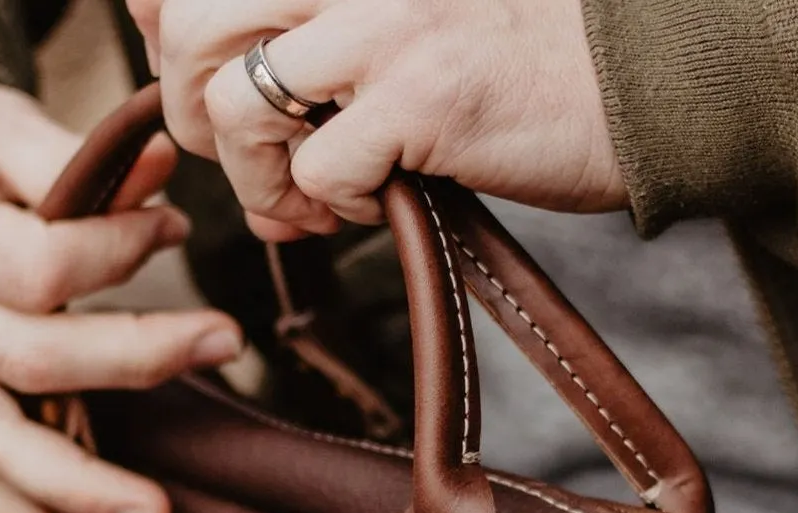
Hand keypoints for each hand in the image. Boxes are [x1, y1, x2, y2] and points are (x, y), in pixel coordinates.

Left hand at [128, 0, 625, 240]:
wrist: (631, 84)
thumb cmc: (508, 62)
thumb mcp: (389, 20)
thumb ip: (297, 35)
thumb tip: (187, 91)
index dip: (165, 37)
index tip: (211, 88)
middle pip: (185, 27)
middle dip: (197, 118)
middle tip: (255, 159)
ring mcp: (383, 22)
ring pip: (234, 100)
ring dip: (254, 175)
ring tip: (307, 198)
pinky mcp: (421, 96)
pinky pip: (316, 169)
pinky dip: (325, 208)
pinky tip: (367, 207)